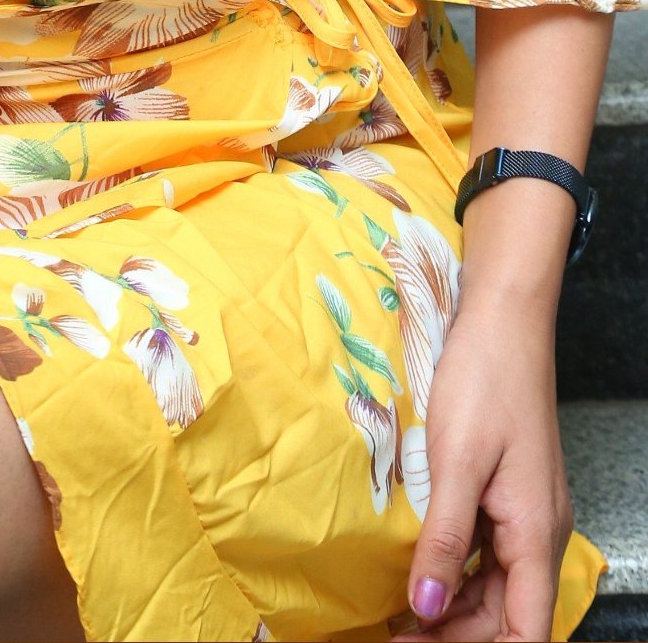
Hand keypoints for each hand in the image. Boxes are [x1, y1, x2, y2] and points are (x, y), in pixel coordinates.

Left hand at [407, 295, 572, 639]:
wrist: (501, 319)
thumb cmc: (485, 376)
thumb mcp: (456, 459)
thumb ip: (444, 537)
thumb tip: (426, 605)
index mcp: (535, 533)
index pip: (526, 630)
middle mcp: (537, 531)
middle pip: (505, 615)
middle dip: (454, 635)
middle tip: (394, 635)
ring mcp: (521, 512)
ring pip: (492, 586)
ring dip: (450, 607)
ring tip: (397, 613)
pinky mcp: (504, 492)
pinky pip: (484, 551)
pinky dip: (453, 570)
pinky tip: (416, 569)